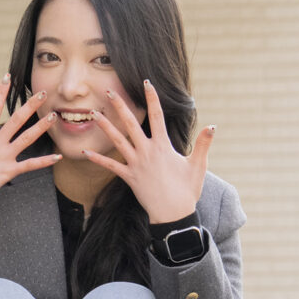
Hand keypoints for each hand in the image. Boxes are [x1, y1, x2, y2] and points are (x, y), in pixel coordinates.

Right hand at [0, 74, 59, 203]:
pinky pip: (29, 166)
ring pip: (26, 139)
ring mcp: (3, 158)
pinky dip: (44, 162)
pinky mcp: (8, 173)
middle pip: (16, 120)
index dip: (0, 91)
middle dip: (30, 105)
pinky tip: (58, 157)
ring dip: (41, 128)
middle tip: (43, 94)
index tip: (8, 76)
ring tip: (54, 117)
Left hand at [86, 80, 215, 223]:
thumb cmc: (187, 191)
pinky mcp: (129, 177)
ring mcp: (136, 164)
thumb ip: (204, 144)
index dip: (152, 98)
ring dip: (105, 126)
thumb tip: (213, 126)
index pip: (157, 116)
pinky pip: (111, 166)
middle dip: (119, 106)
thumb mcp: (198, 166)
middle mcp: (147, 152)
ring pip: (117, 141)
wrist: (173, 215)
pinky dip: (98, 159)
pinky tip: (85, 152)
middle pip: (131, 123)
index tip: (146, 83)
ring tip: (93, 114)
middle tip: (108, 91)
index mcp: (163, 146)